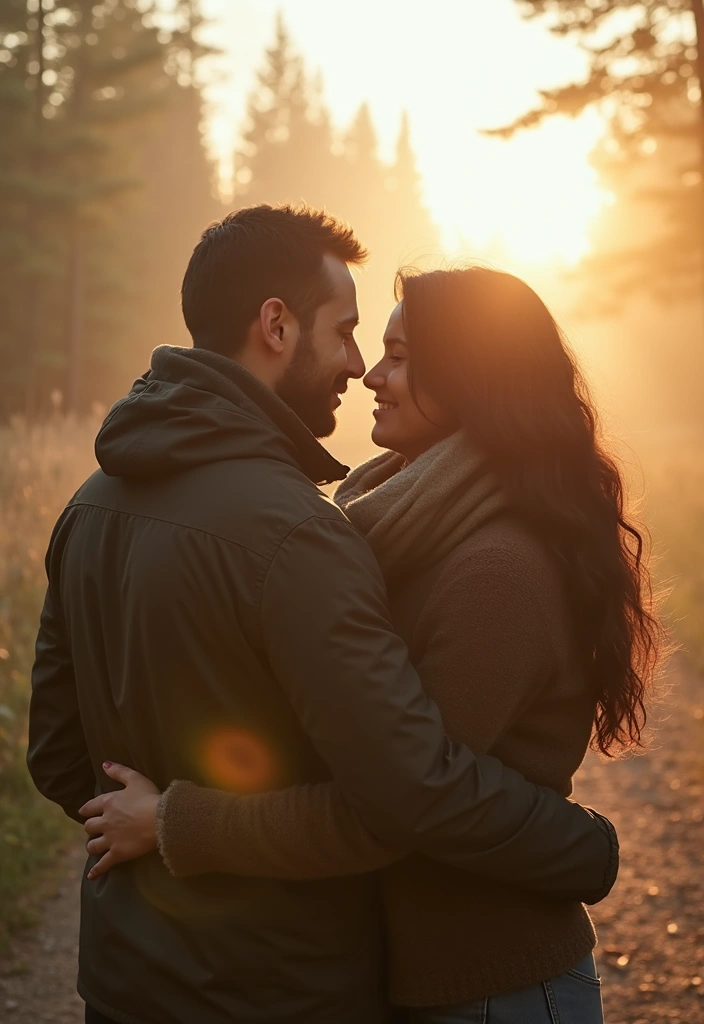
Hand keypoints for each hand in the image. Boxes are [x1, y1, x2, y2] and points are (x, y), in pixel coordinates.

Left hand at [79, 762, 160, 879]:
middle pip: (89, 827)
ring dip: (92, 846)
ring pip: (92, 845)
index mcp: (108, 803)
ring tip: (95, 847)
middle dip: (90, 828)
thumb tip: (104, 764)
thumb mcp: (135, 779)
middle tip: (95, 829)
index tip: (85, 813)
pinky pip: (103, 864)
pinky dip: (96, 871)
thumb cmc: (150, 796)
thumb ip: (119, 771)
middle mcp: (105, 822)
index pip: (89, 807)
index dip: (86, 810)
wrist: (161, 819)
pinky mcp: (118, 853)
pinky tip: (92, 875)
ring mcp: (110, 839)